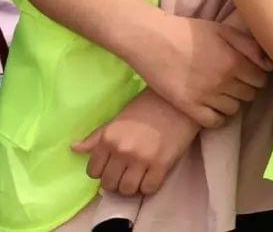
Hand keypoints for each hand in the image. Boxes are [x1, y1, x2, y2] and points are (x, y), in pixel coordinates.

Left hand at [72, 90, 200, 196]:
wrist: (180, 101)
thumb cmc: (148, 106)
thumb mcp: (118, 119)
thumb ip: (97, 137)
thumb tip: (74, 148)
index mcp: (108, 139)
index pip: (94, 172)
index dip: (103, 171)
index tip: (114, 166)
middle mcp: (122, 151)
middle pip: (109, 184)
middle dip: (116, 181)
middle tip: (127, 173)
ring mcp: (142, 159)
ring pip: (127, 190)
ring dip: (132, 186)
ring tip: (140, 176)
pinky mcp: (162, 165)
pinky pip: (148, 189)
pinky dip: (149, 186)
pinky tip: (153, 175)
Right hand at [128, 15, 270, 127]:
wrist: (152, 40)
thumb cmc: (189, 31)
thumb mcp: (224, 30)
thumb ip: (250, 46)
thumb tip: (269, 65)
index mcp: (234, 61)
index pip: (261, 80)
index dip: (257, 77)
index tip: (249, 73)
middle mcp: (223, 81)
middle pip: (249, 95)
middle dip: (245, 88)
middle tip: (234, 81)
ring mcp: (205, 96)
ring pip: (233, 109)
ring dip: (232, 102)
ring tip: (222, 92)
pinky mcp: (188, 107)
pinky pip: (213, 122)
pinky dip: (217, 117)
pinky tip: (212, 107)